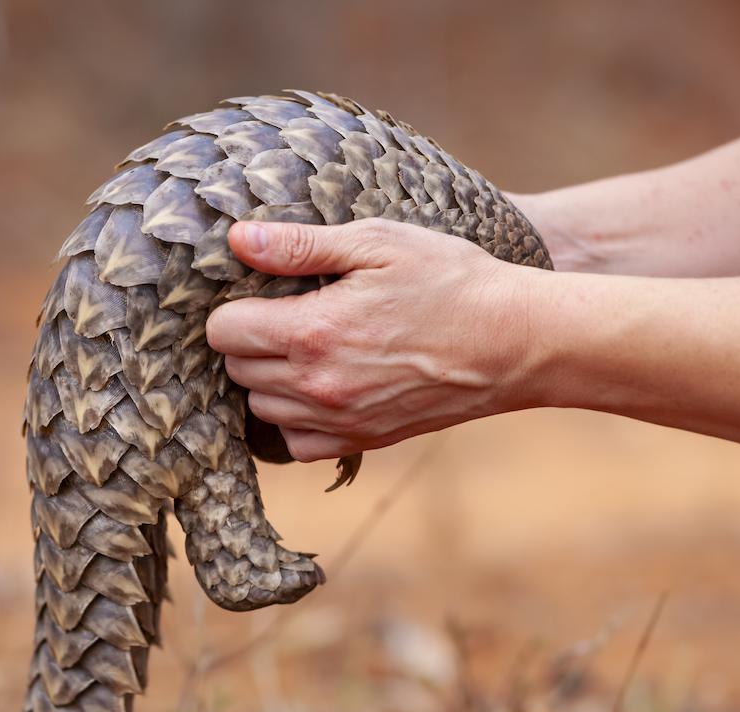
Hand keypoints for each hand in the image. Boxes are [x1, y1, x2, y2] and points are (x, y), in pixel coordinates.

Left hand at [206, 219, 541, 460]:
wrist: (514, 342)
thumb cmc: (452, 281)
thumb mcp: (379, 243)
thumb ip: (301, 245)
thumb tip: (238, 239)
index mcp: (313, 331)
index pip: (224, 332)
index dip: (234, 307)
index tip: (260, 293)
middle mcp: (318, 385)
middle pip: (237, 371)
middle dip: (250, 340)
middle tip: (285, 314)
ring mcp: (340, 420)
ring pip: (261, 409)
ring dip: (269, 380)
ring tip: (305, 348)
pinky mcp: (363, 441)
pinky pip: (297, 444)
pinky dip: (296, 420)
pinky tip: (321, 387)